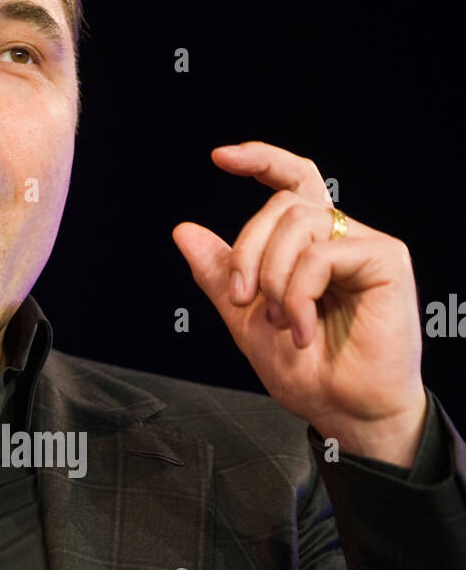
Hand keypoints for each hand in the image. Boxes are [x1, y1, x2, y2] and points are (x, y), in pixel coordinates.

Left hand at [172, 141, 426, 465]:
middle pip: (282, 204)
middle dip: (247, 249)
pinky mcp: (384, 261)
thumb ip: (219, 273)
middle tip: (240, 298)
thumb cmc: (308, 373)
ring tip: (279, 321)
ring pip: (299, 221)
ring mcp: (363, 247)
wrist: (343, 411)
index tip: (220, 158)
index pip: (292, 181)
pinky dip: (298, 293)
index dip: (260, 160)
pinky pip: (322, 253)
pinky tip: (301, 329)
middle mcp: (339, 239)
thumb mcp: (245, 319)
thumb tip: (184, 231)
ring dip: (272, 276)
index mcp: (311, 247)